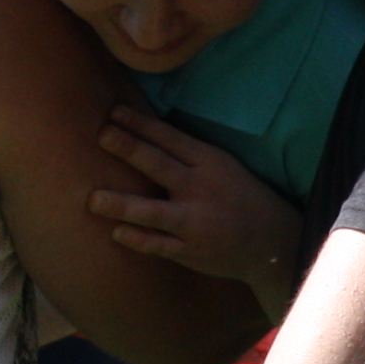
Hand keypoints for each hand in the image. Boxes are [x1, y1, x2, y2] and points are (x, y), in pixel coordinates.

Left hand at [91, 108, 302, 315]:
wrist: (271, 242)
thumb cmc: (239, 197)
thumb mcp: (222, 167)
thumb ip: (187, 155)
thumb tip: (143, 134)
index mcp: (209, 163)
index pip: (170, 139)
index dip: (141, 125)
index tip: (114, 113)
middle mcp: (201, 190)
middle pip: (159, 166)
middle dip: (129, 149)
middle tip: (102, 135)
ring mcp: (195, 222)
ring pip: (153, 212)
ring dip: (122, 204)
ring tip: (93, 199)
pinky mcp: (190, 250)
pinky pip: (159, 244)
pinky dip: (138, 239)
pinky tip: (116, 232)